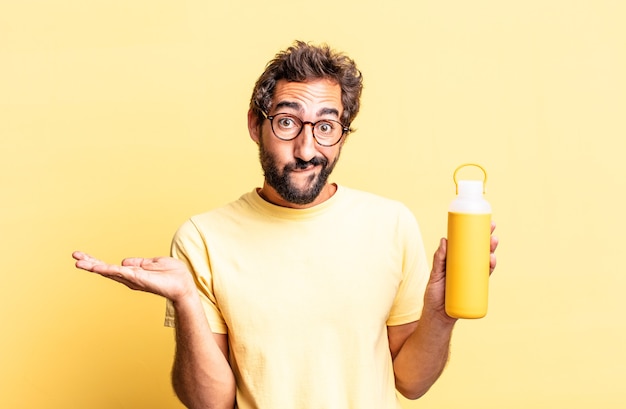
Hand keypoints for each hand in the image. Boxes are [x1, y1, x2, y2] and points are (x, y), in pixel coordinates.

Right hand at [72, 251, 195, 302]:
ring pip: (110, 272)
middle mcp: (129, 278)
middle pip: (106, 270)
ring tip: (79, 262)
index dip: (96, 262)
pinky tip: (97, 267)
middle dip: (90, 263)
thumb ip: (140, 262)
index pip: (110, 267)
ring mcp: (133, 279)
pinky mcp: (139, 279)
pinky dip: (109, 270)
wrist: (184, 285)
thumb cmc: (173, 275)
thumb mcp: (154, 263)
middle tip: (74, 256)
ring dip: (94, 266)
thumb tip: (124, 261)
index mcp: (132, 273)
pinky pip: (121, 273)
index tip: (81, 256)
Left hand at [423, 222, 498, 322]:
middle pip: (479, 251)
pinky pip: (485, 276)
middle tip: (492, 229)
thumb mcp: (435, 275)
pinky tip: (492, 260)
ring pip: (484, 262)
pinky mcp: (475, 288)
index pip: (468, 244)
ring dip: (491, 251)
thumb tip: (444, 240)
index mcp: (456, 261)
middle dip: (488, 239)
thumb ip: (438, 259)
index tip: (482, 221)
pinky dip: (490, 267)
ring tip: (492, 243)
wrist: (437, 317)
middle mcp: (466, 268)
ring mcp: (471, 277)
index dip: (476, 233)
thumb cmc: (434, 294)